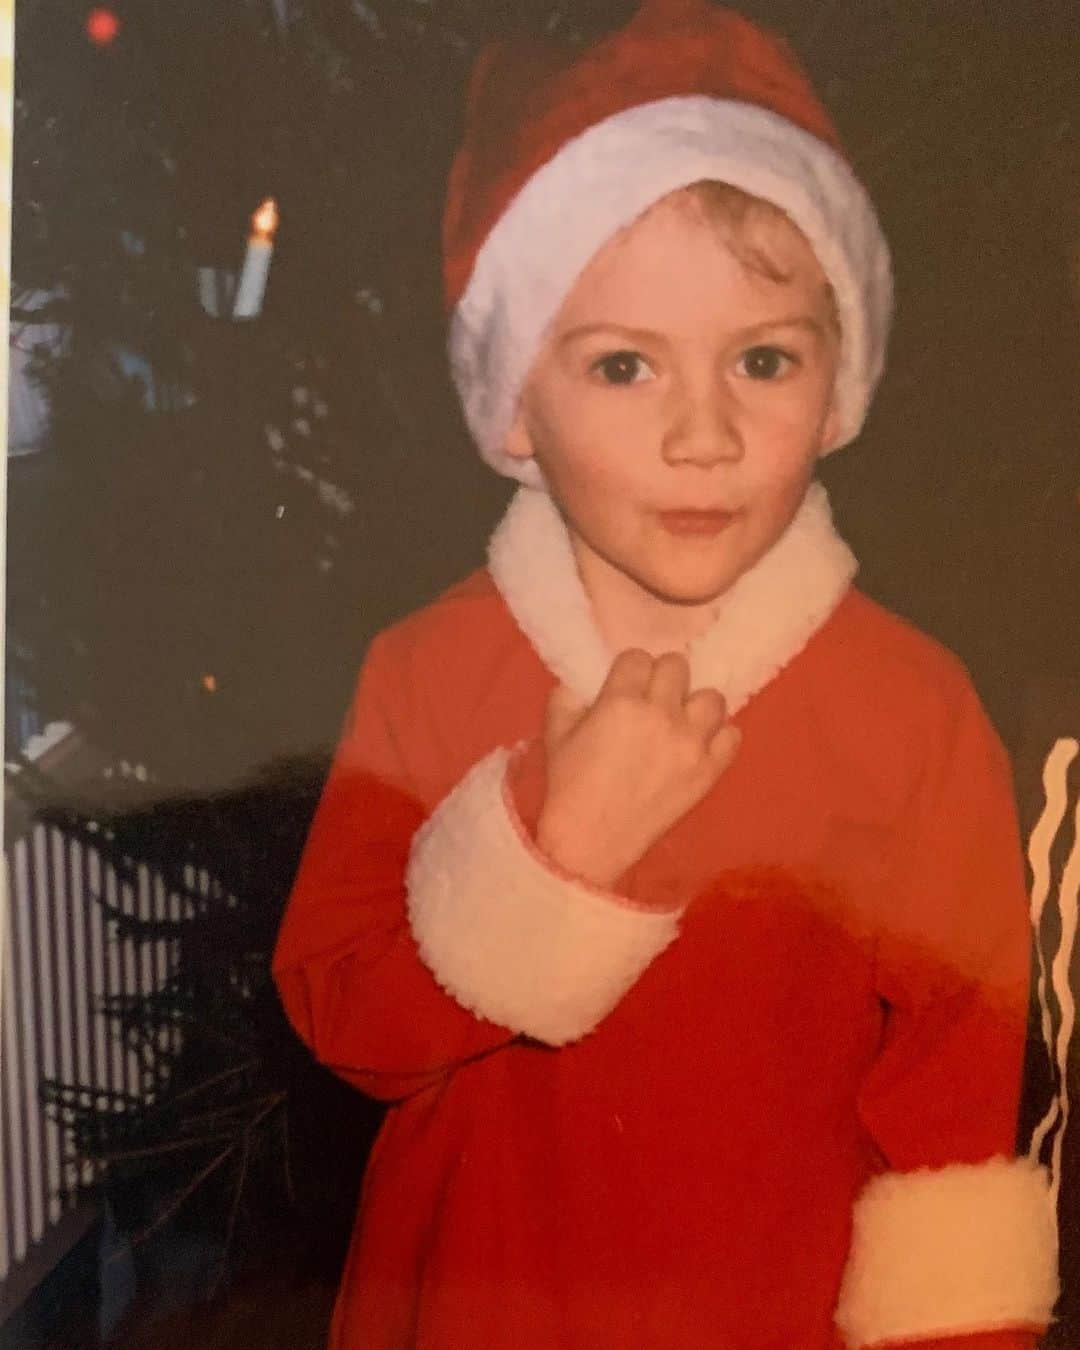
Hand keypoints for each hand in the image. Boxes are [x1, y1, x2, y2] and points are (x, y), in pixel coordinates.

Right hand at [534, 649, 739, 887]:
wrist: (592, 840)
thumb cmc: (569, 786)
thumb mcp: (555, 733)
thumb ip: (566, 697)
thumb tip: (584, 683)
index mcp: (621, 702)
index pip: (638, 657)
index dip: (629, 670)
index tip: (624, 686)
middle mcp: (661, 716)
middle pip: (678, 666)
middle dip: (661, 679)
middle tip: (652, 701)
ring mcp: (691, 744)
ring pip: (712, 698)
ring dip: (695, 705)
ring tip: (681, 722)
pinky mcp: (709, 771)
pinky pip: (732, 737)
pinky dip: (718, 737)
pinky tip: (699, 745)